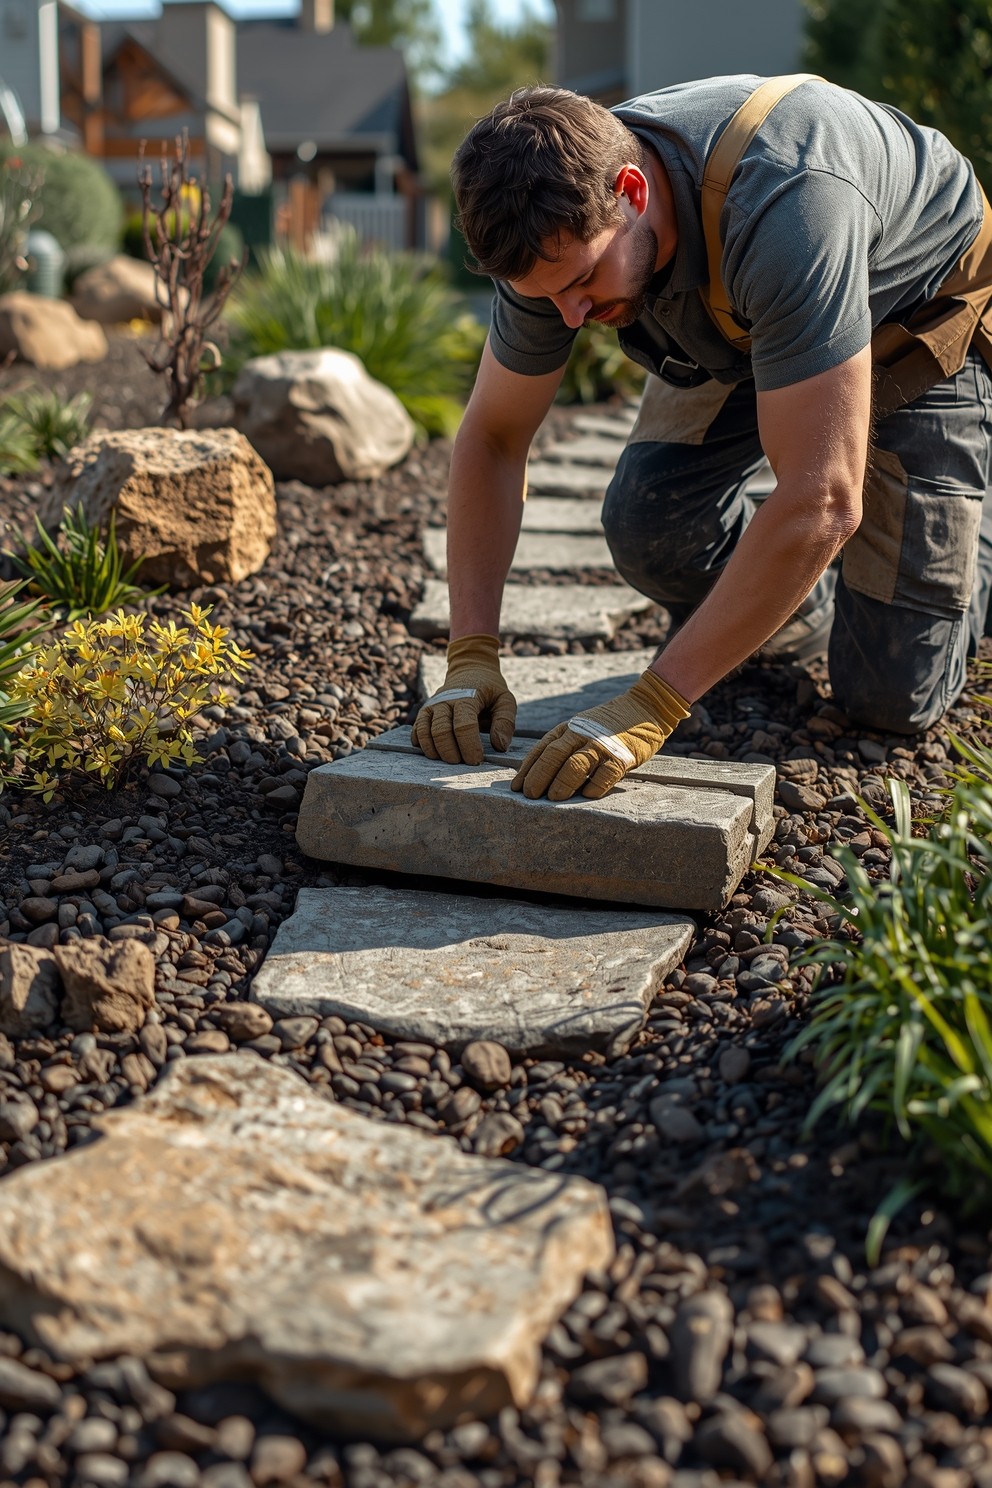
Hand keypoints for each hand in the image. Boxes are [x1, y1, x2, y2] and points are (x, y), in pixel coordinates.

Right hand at [412, 633, 516, 764]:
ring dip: (436, 752)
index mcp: (467, 697)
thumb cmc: (490, 690)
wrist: (470, 670)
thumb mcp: (505, 700)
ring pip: (425, 733)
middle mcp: (444, 700)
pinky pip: (416, 732)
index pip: (464, 726)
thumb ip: (505, 722)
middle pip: (441, 732)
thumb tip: (500, 746)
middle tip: (463, 763)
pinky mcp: (423, 713)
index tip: (477, 760)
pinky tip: (436, 752)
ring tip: (451, 760)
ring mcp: (431, 706)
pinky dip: (423, 746)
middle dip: (451, 753)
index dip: (469, 746)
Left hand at [511, 669, 689, 800]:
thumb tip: (540, 777)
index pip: (541, 749)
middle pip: (554, 756)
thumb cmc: (607, 726)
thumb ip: (563, 747)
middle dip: (539, 776)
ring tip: (552, 797)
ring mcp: (602, 744)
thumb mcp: (580, 729)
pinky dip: (596, 785)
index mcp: (568, 729)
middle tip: (530, 796)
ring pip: (576, 764)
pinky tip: (586, 795)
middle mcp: (581, 735)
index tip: (516, 787)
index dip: (528, 769)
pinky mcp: (623, 755)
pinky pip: (607, 773)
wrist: (645, 708)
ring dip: (562, 782)